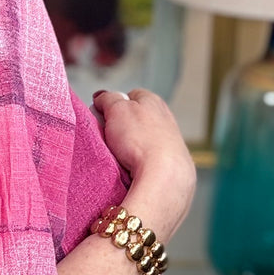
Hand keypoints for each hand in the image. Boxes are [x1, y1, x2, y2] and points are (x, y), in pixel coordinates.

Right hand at [92, 89, 195, 242]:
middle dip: (121, 128)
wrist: (163, 178)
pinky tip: (131, 170)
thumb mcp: (116, 109)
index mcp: (154, 101)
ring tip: (119, 157)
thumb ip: (108, 98)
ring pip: (142, 142)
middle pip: (136, 120)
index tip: (103, 115)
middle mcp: (166, 120)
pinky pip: (148, 162)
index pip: (130, 96)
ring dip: (129, 148)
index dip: (114, 104)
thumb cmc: (142, 142)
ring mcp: (171, 144)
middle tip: (108, 137)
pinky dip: (138, 165)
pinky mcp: (170, 166)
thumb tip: (103, 97)